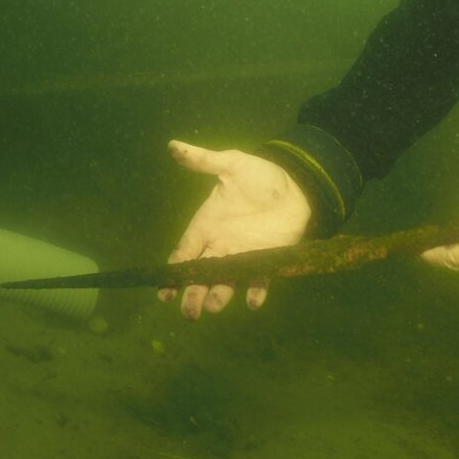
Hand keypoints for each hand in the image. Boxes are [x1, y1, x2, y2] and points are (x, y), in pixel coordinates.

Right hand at [161, 139, 310, 318]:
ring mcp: (243, 255)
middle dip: (192, 294)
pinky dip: (255, 291)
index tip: (163, 292)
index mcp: (206, 225)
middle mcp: (220, 245)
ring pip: (225, 281)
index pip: (183, 253)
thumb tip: (173, 145)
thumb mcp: (231, 164)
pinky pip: (259, 280)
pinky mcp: (267, 260)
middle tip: (189, 312)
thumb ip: (204, 161)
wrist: (296, 184)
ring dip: (220, 295)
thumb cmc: (261, 176)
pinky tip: (252, 301)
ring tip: (214, 307)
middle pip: (200, 275)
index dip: (172, 273)